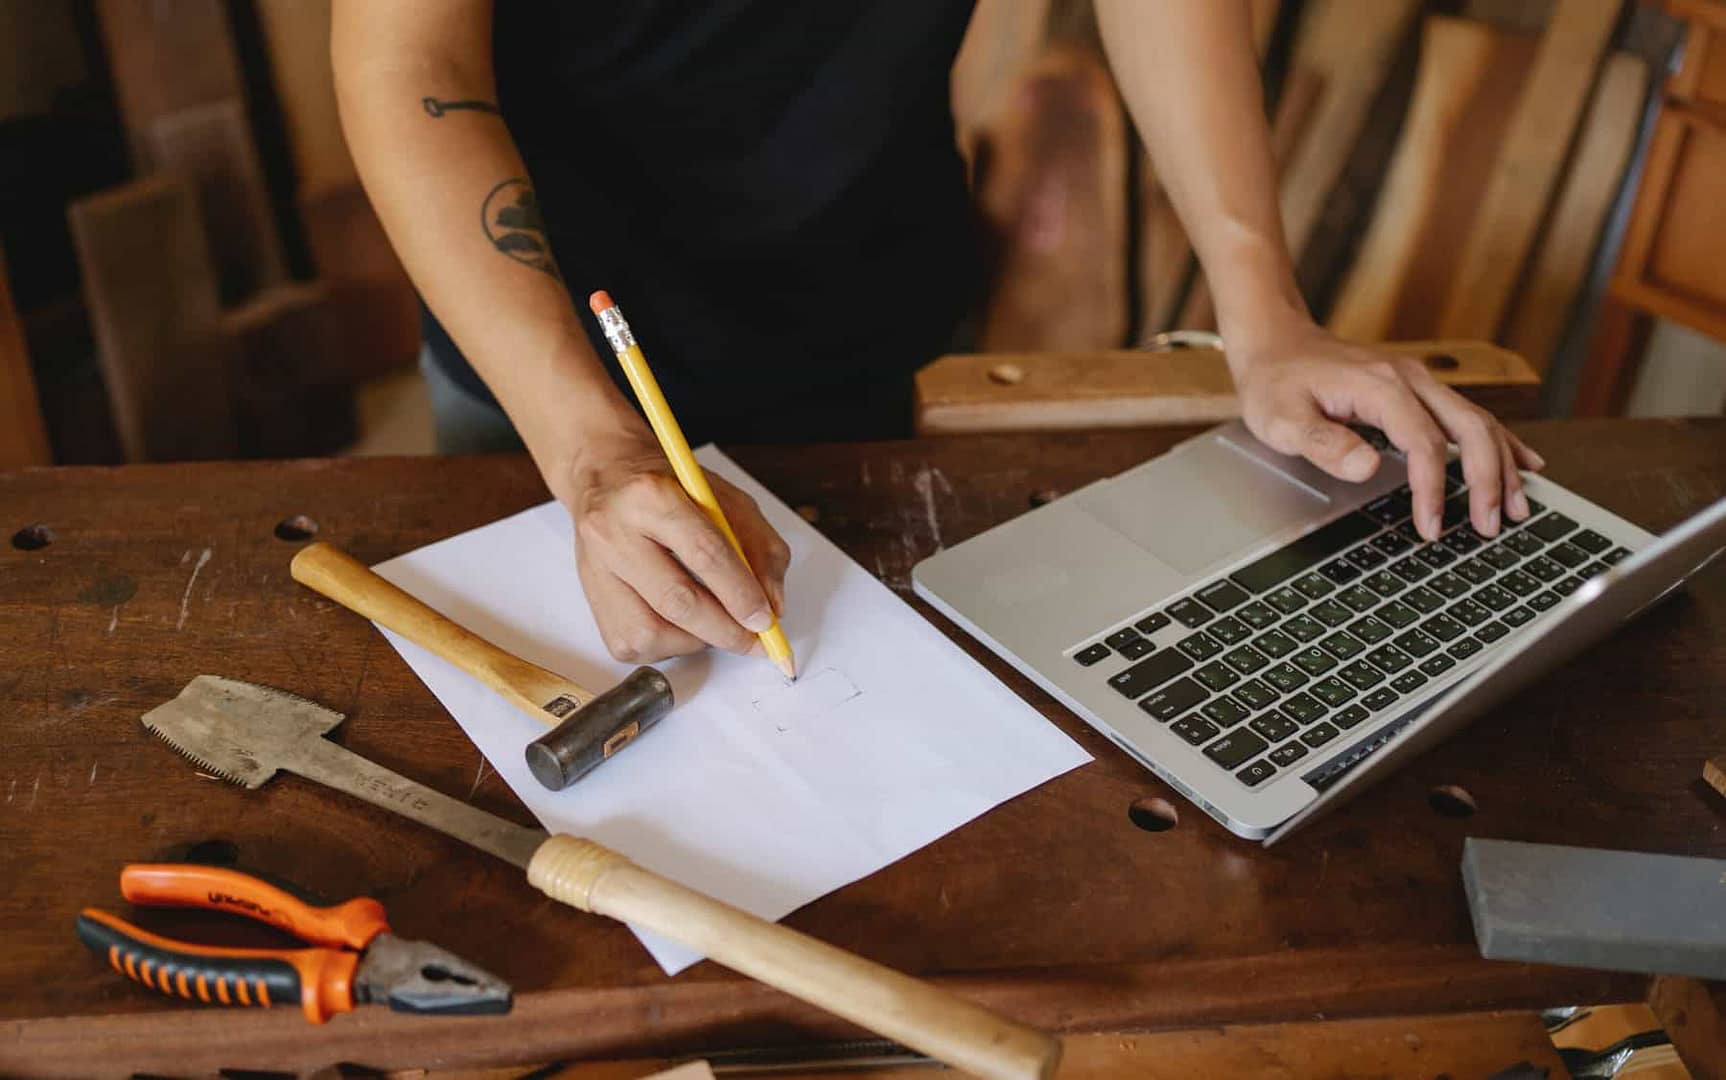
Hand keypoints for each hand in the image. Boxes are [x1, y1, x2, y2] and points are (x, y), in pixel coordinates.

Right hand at [561, 430, 790, 662]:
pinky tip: (681, 624)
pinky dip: (668, 645)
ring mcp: (596, 569)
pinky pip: (633, 644)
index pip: (704, 552)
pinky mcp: (590, 598)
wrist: (606, 477)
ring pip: (651, 632)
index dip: (740, 594)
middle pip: (677, 600)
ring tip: (713, 625)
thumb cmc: (669, 487)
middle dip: (725, 631)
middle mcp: (614, 532)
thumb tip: (772, 606)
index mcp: (651, 496)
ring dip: (695, 641)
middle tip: (754, 640)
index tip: (766, 620)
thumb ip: (760, 548)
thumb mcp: (726, 499)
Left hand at [1229, 325, 1545, 541]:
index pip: (1425, 444)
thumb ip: (1323, 444)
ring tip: (1516, 508)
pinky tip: (1522, 463)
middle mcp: (1410, 379)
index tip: (1431, 527)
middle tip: (1491, 527)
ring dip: (1501, 466)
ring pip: (1478, 422)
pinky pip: (1470, 415)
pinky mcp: (1418, 389)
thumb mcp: (1281, 419)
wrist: (1277, 340)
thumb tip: (1368, 468)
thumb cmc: (1275, 381)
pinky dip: (1500, 442)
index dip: (1433, 489)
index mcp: (1380, 387)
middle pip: (1470, 429)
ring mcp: (1418, 381)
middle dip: (1487, 480)